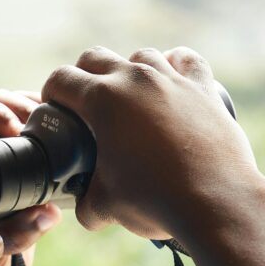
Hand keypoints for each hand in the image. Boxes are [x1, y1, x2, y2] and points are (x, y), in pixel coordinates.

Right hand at [41, 46, 260, 241]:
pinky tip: (171, 80)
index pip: (62, 79)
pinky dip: (174, 65)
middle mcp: (136, 79)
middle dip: (83, 76)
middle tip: (83, 102)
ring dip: (128, 71)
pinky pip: (186, 60)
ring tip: (129, 97)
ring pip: (140, 56)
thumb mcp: (105, 206)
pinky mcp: (203, 88)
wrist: (213, 201)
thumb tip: (85, 209)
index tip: (54, 108)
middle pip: (96, 57)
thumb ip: (86, 204)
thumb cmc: (154, 200)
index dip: (51, 93)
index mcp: (102, 100)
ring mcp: (172, 79)